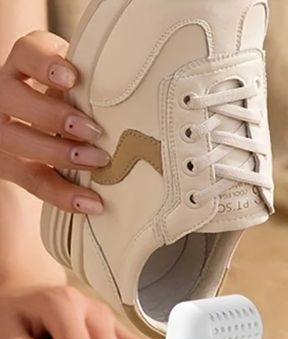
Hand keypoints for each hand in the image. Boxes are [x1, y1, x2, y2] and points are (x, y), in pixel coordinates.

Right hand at [0, 31, 107, 212]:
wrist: (47, 126)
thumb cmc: (72, 101)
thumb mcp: (80, 84)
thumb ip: (95, 83)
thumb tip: (141, 94)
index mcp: (22, 67)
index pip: (24, 54)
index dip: (44, 64)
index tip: (72, 78)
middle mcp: (4, 95)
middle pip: (12, 99)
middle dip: (53, 116)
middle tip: (93, 130)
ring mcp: (2, 131)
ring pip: (15, 141)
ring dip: (59, 154)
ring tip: (97, 162)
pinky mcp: (10, 165)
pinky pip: (33, 182)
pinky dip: (64, 195)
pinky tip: (92, 203)